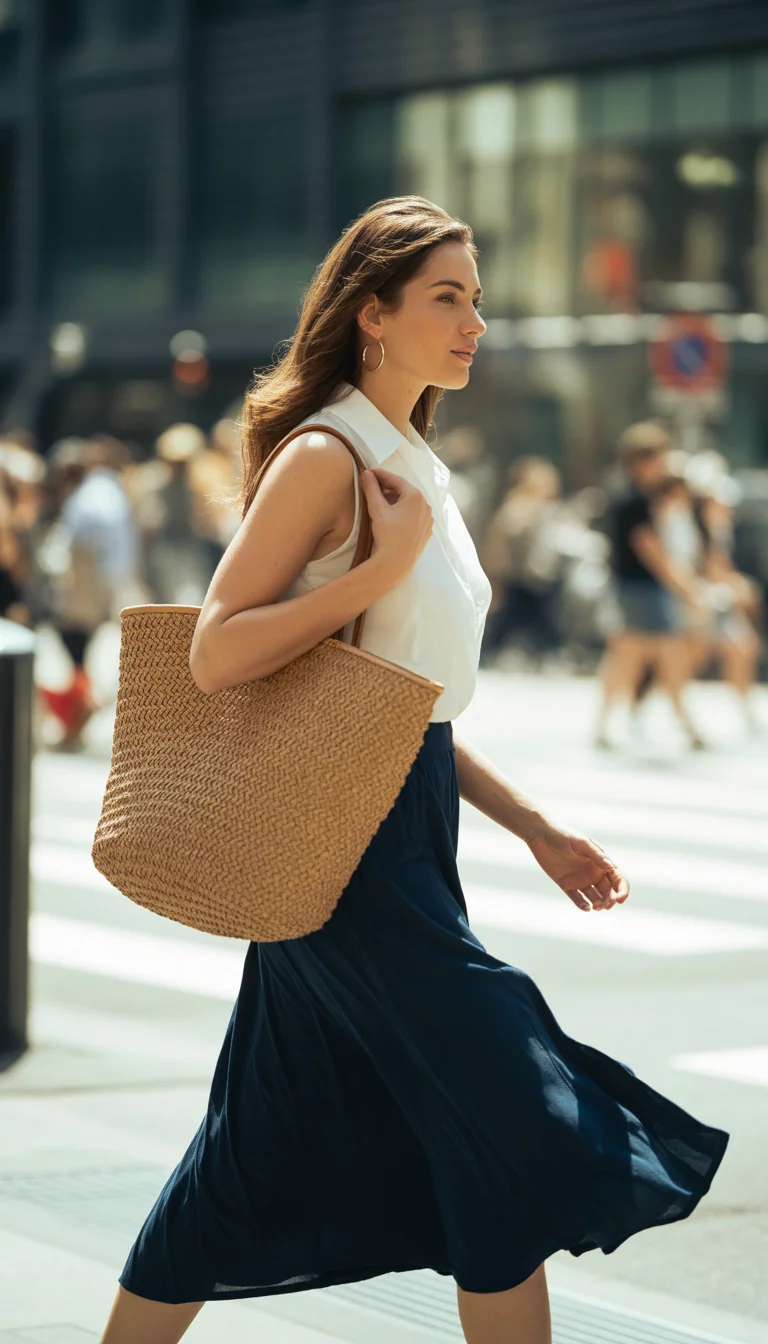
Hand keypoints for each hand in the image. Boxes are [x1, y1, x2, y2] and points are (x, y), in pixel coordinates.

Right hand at [360, 468, 433, 585]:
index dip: (380, 475)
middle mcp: (426, 505)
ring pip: (410, 503)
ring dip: (396, 499)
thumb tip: (366, 473)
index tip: (369, 472)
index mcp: (416, 496)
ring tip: (381, 501)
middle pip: (404, 490)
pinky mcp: (426, 530)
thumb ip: (371, 488)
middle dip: (388, 487)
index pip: (395, 479)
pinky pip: (415, 515)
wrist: (396, 563)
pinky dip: (404, 512)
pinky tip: (393, 516)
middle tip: (372, 486)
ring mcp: (428, 519)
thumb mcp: (377, 509)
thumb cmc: (387, 535)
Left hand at [526, 822, 629, 911]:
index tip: (621, 899)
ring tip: (596, 907)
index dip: (622, 890)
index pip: (617, 879)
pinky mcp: (566, 885)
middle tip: (607, 905)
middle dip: (610, 900)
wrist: (541, 835)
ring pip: (595, 898)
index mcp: (601, 862)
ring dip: (598, 904)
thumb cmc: (564, 834)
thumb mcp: (582, 843)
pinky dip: (582, 905)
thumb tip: (612, 866)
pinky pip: (577, 899)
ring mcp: (580, 880)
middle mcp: (593, 873)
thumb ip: (596, 855)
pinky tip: (586, 908)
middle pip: (608, 891)